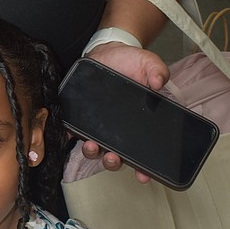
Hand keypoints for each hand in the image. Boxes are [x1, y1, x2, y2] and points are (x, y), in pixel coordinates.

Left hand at [79, 42, 169, 181]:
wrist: (109, 52)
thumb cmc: (132, 63)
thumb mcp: (150, 64)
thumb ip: (157, 72)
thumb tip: (158, 82)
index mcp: (139, 125)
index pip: (143, 153)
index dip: (143, 168)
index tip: (143, 176)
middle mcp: (119, 131)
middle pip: (117, 156)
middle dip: (114, 162)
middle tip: (113, 158)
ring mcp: (100, 126)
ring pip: (96, 148)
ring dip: (93, 152)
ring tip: (91, 146)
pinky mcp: (82, 117)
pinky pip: (75, 130)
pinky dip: (72, 134)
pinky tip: (71, 133)